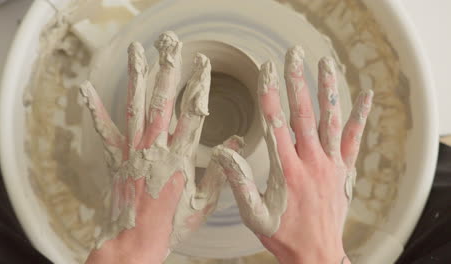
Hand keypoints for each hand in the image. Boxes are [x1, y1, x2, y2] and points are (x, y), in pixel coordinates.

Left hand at [81, 32, 242, 263]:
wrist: (135, 241)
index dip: (199, 86)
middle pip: (163, 101)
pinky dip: (95, 110)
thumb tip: (235, 144)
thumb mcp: (204, 201)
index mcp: (181, 157)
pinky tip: (87, 90)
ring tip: (138, 52)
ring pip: (136, 107)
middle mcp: (156, 148)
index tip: (203, 65)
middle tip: (171, 45)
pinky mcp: (117, 159)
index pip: (194, 113)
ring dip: (137, 77)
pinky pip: (105, 131)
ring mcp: (134, 152)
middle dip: (168, 70)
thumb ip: (221, 171)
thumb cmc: (171, 224)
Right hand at [214, 47, 372, 263]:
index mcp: (287, 170)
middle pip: (303, 114)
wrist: (317, 254)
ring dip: (327, 90)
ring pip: (329, 120)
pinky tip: (364, 97)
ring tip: (324, 64)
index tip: (267, 70)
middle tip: (294, 56)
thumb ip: (239, 183)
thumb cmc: (285, 235)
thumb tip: (223, 155)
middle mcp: (311, 162)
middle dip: (297, 81)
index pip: (275, 123)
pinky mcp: (343, 170)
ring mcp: (330, 164)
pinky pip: (353, 139)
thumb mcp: (254, 214)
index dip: (270, 94)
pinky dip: (359, 117)